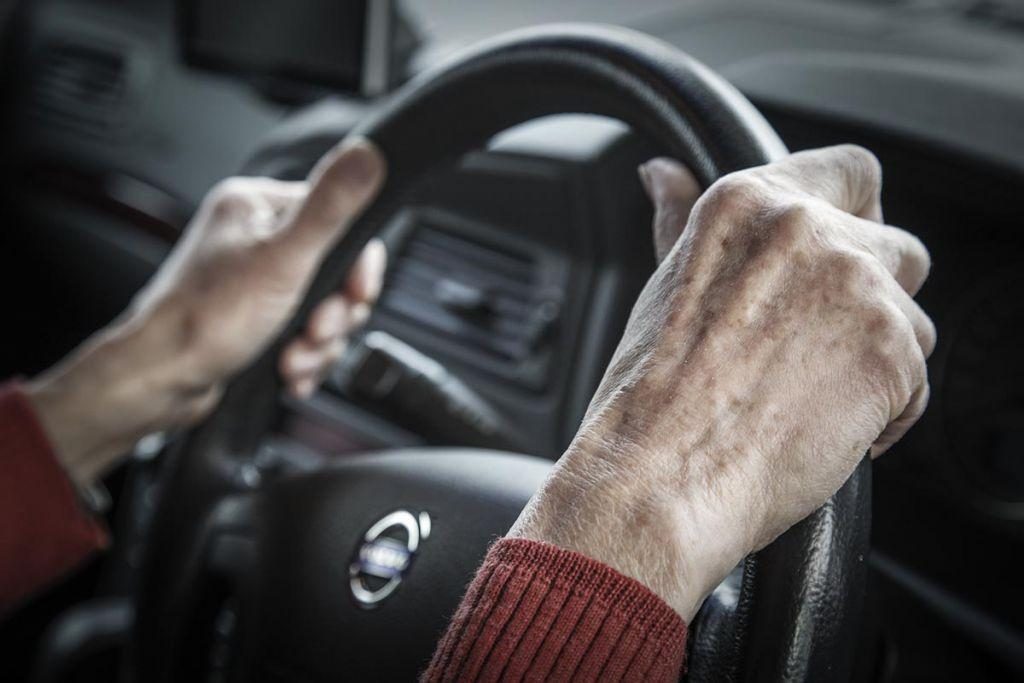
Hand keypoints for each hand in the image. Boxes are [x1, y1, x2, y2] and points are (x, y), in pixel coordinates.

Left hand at [26, 138, 386, 486]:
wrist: (160, 384)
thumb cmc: (204, 321)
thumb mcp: (282, 259)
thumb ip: (330, 208)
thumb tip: (367, 154)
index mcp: (257, 208)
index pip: (339, 222)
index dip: (356, 268)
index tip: (353, 295)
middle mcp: (254, 241)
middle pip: (336, 274)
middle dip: (334, 316)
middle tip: (315, 331)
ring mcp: (254, 285)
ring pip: (323, 311)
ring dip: (319, 345)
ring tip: (294, 359)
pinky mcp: (255, 323)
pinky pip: (304, 337)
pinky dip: (305, 359)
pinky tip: (291, 372)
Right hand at [510, 145, 934, 620]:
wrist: (660, 472)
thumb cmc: (650, 393)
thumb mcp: (664, 284)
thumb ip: (680, 220)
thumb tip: (663, 173)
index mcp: (749, 203)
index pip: (851, 171)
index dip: (860, 213)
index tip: (846, 250)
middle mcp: (808, 229)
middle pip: (895, 247)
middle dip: (872, 299)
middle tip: (817, 349)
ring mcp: (856, 286)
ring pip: (912, 317)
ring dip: (876, 359)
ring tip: (810, 399)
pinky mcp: (891, 350)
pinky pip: (918, 379)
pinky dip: (885, 411)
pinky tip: (824, 430)